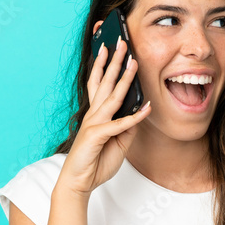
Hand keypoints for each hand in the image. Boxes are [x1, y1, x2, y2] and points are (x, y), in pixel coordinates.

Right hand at [55, 31, 151, 198]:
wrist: (79, 182)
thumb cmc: (96, 162)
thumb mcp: (118, 142)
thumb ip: (127, 127)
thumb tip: (138, 114)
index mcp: (96, 114)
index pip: (99, 84)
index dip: (104, 65)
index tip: (109, 49)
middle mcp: (93, 114)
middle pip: (104, 83)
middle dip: (114, 62)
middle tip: (121, 43)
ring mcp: (94, 123)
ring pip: (112, 97)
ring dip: (124, 79)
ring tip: (133, 62)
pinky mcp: (97, 136)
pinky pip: (120, 124)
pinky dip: (134, 117)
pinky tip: (146, 108)